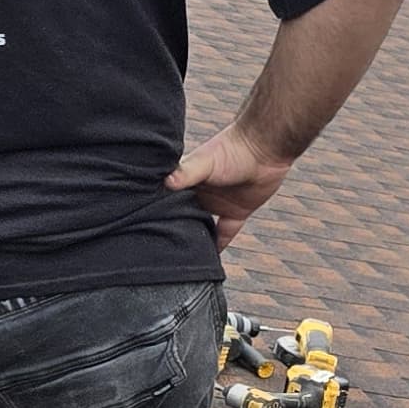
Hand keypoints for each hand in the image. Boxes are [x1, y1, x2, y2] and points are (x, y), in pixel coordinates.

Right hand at [166, 123, 290, 250]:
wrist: (265, 148)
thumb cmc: (232, 149)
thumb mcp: (205, 162)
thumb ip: (186, 173)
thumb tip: (166, 183)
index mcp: (187, 180)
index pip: (167, 199)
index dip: (156, 212)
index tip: (143, 227)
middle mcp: (200, 193)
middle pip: (182, 215)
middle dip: (173, 229)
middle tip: (160, 250)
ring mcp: (218, 203)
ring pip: (202, 226)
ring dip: (195, 238)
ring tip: (180, 256)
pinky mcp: (236, 212)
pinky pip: (225, 232)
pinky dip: (219, 244)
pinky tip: (209, 260)